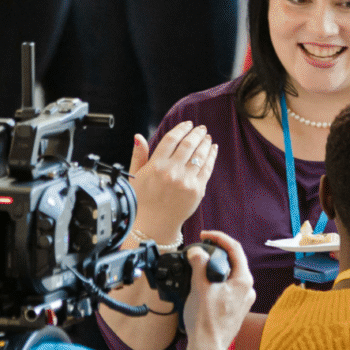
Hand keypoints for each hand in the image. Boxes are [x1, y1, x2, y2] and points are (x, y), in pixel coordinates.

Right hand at [128, 123, 215, 242]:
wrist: (154, 225)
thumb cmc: (143, 200)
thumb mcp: (136, 176)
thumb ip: (139, 155)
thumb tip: (139, 136)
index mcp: (155, 165)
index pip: (171, 139)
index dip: (181, 128)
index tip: (187, 124)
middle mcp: (171, 172)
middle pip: (188, 144)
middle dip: (197, 133)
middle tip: (201, 128)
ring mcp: (185, 181)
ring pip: (200, 155)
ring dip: (205, 143)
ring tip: (207, 138)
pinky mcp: (196, 190)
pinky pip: (207, 168)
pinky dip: (211, 157)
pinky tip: (212, 150)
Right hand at [181, 230, 255, 349]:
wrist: (208, 348)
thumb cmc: (207, 322)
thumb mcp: (200, 288)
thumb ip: (199, 265)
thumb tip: (197, 252)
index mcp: (244, 281)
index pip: (235, 249)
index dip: (219, 238)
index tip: (205, 235)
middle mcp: (248, 289)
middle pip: (233, 261)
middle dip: (217, 253)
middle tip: (201, 249)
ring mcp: (243, 300)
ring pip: (230, 276)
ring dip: (215, 268)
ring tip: (199, 266)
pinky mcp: (236, 308)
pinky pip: (227, 288)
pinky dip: (216, 281)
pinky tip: (203, 285)